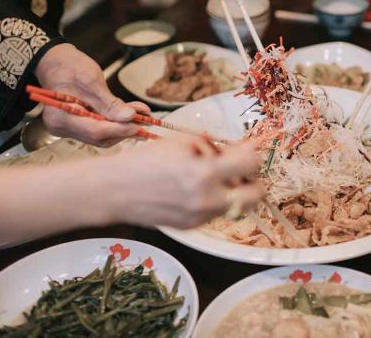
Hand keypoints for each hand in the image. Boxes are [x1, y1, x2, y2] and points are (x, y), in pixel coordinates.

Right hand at [35, 43, 150, 146]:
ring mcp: (71, 128)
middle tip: (147, 121)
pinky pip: (101, 129)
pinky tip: (132, 115)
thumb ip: (110, 102)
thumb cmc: (69, 67)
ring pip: (103, 135)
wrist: (56, 62)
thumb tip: (129, 117)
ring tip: (144, 116)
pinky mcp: (80, 126)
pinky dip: (118, 123)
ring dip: (125, 127)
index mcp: (60, 116)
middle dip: (125, 129)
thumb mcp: (91, 80)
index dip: (119, 129)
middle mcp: (63, 127)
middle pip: (100, 136)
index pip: (95, 130)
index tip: (138, 125)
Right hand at [106, 135, 263, 227]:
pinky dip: (215, 201)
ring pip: (238, 206)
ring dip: (235, 192)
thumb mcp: (183, 143)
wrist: (114, 190)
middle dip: (254, 182)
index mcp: (204, 173)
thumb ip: (216, 147)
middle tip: (241, 172)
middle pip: (256, 196)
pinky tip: (195, 190)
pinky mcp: (193, 227)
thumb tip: (245, 149)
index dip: (252, 156)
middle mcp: (207, 200)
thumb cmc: (146, 160)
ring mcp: (201, 217)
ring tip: (214, 179)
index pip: (252, 165)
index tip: (246, 152)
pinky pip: (217, 213)